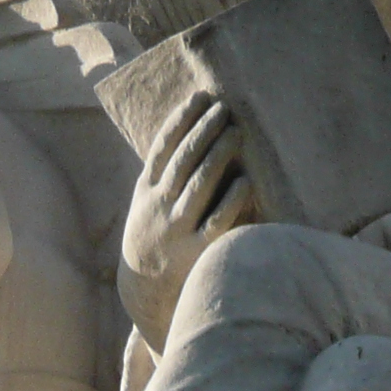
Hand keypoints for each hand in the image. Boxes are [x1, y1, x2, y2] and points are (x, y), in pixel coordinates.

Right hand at [117, 90, 256, 342]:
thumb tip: (192, 133)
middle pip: (182, 161)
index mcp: (146, 191)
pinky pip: (216, 222)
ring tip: (237, 132)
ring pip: (198, 185)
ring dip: (218, 155)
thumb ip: (164, 175)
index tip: (200, 97)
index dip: (180, 120)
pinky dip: (231, 200)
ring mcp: (176, 229)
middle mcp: (159, 207)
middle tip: (225, 109)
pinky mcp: (196, 253)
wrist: (144, 293)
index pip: (162, 148)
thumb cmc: (155, 237)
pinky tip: (246, 181)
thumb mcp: (147, 204)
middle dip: (204, 131)